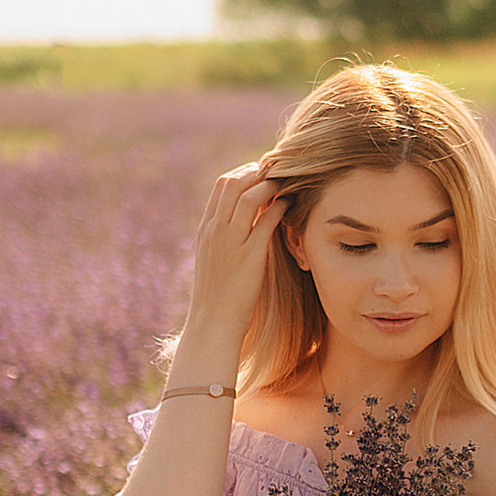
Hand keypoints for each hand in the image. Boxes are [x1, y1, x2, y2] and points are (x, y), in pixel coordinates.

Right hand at [180, 161, 283, 370]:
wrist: (212, 323)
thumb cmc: (217, 295)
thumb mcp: (213, 259)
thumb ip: (223, 237)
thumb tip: (241, 221)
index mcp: (206, 229)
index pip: (222, 186)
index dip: (244, 173)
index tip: (262, 173)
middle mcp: (215, 231)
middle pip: (232, 183)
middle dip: (257, 172)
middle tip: (277, 172)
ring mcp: (230, 243)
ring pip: (248, 197)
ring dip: (269, 185)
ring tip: (285, 183)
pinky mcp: (249, 257)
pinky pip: (265, 223)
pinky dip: (278, 208)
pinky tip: (289, 205)